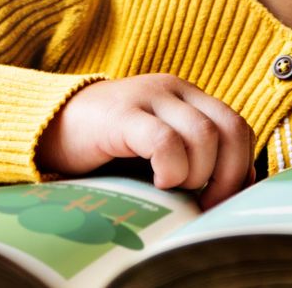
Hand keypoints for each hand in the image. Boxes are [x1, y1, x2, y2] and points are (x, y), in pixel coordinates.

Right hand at [36, 74, 255, 208]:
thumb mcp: (160, 149)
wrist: (51, 126)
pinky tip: (158, 182)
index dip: (240, 166)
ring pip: (202, 135)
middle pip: (228, 129)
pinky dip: (171, 168)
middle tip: (204, 202)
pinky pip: (164, 140)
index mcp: (189, 97)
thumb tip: (238, 185)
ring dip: (197, 174)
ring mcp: (148, 97)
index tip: (222, 197)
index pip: (237, 127)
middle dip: (226, 175)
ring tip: (173, 189)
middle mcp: (174, 90)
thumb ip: (196, 157)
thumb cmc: (110, 147)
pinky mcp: (122, 114)